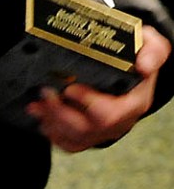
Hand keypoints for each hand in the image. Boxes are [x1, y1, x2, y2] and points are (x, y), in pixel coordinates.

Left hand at [25, 25, 170, 151]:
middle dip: (61, 113)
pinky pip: (72, 143)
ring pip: (77, 137)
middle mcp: (120, 121)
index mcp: (134, 102)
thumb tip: (144, 66)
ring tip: (35, 106)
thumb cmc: (138, 52)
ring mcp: (105, 130)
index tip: (69, 88)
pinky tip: (41, 119)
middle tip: (43, 93)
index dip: (88, 104)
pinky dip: (54, 134)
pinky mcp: (92, 133)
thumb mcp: (152, 45)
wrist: (133, 64)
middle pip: (89, 129)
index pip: (111, 113)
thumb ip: (152, 52)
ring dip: (52, 122)